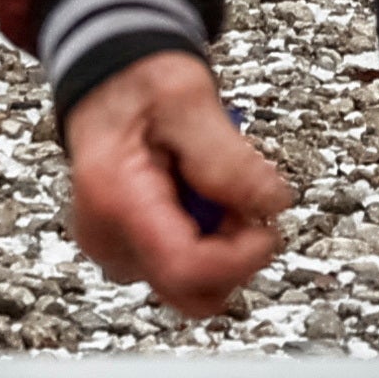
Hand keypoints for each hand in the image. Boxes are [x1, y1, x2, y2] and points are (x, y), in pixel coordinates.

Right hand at [61, 47, 290, 315]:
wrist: (109, 84)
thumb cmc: (137, 85)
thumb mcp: (187, 97)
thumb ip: (227, 155)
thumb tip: (269, 204)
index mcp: (115, 199)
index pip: (185, 269)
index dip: (240, 258)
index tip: (266, 226)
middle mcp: (108, 237)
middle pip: (191, 293)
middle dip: (233, 256)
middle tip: (239, 202)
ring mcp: (117, 251)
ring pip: (194, 286)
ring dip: (224, 247)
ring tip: (216, 189)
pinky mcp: (131, 253)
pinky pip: (185, 270)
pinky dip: (208, 242)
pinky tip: (202, 199)